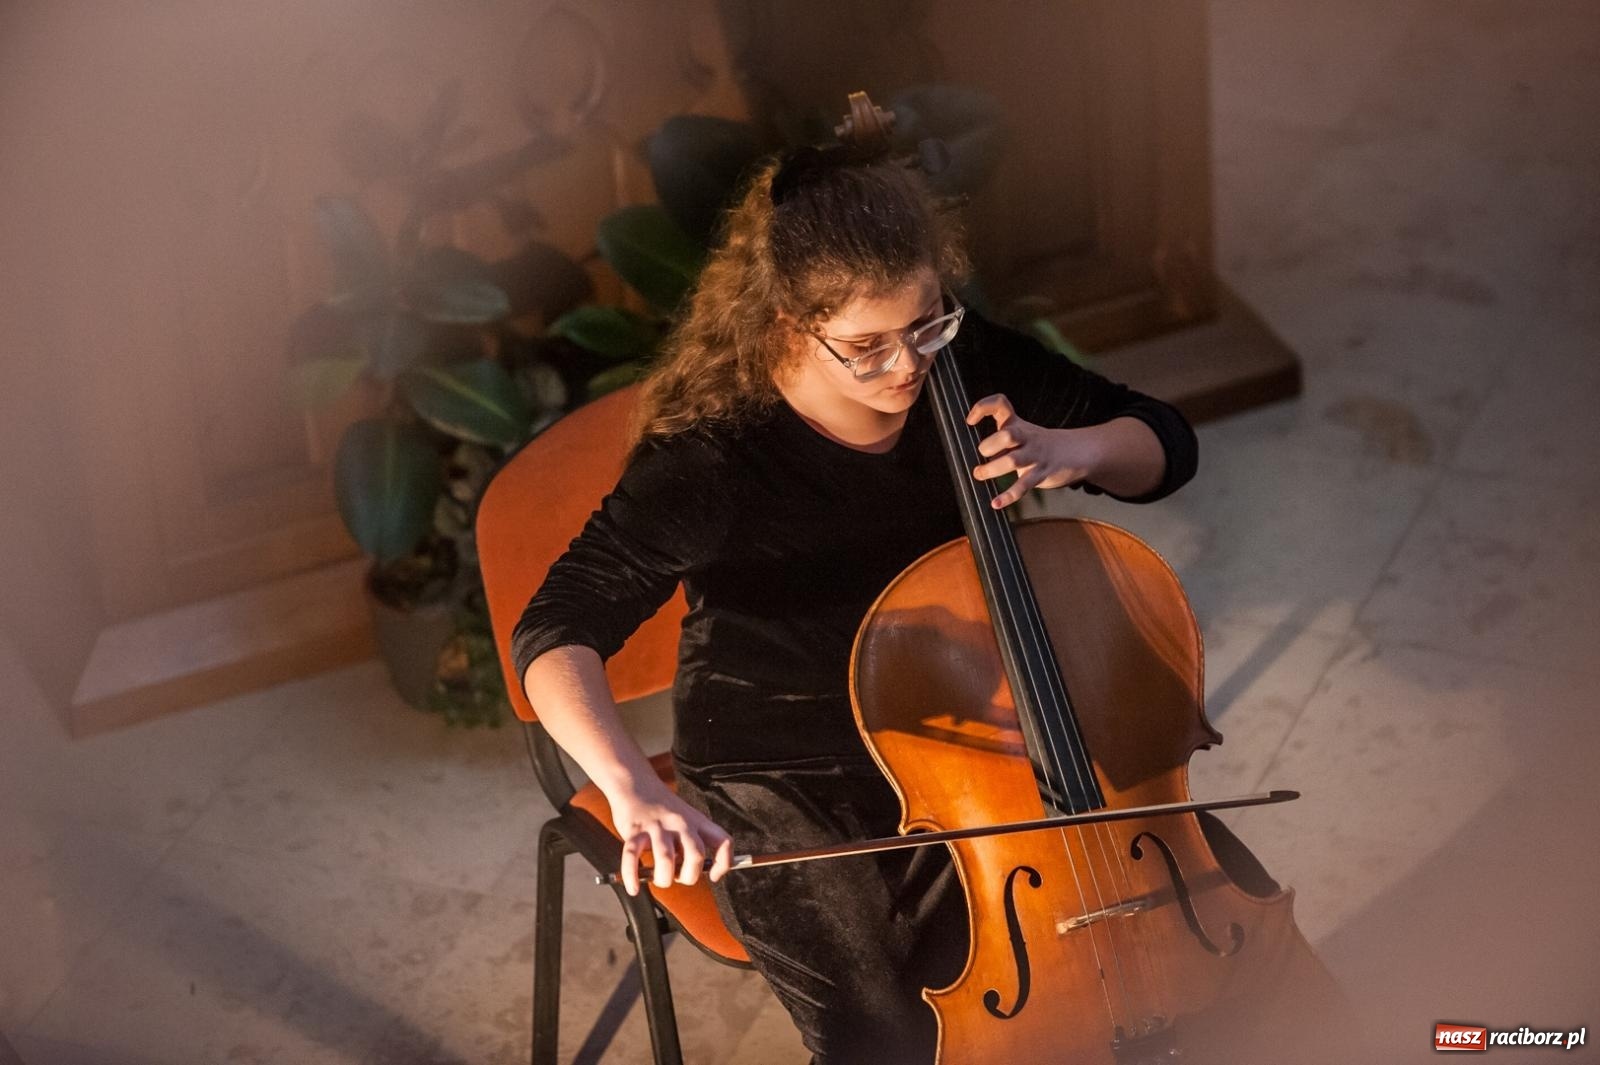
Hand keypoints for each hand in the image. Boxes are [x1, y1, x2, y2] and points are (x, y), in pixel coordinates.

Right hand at [606, 778, 733, 896]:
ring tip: (659, 878)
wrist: (635, 782)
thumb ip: (692, 842)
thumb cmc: (661, 806)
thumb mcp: (686, 817)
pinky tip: (634, 888)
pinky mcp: (635, 830)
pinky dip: (632, 876)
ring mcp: (658, 826)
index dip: (723, 863)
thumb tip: (691, 873)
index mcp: (697, 822)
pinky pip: (632, 857)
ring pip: (666, 859)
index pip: (723, 841)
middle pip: (696, 856)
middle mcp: (681, 823)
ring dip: (663, 878)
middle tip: (678, 877)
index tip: (713, 876)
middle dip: (688, 877)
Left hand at [966, 394, 1102, 508]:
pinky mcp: (1041, 473)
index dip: (983, 408)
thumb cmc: (1040, 444)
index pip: (1000, 405)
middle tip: (982, 453)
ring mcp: (1035, 455)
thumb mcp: (1022, 434)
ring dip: (993, 469)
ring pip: (1013, 461)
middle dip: (990, 444)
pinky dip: (1009, 496)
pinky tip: (996, 503)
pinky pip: (1024, 486)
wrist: (1077, 451)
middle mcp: (1026, 437)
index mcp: (1018, 425)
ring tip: (980, 474)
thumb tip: (975, 458)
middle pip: (1008, 434)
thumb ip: (1000, 441)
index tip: (970, 421)